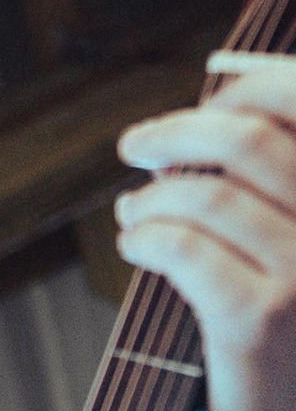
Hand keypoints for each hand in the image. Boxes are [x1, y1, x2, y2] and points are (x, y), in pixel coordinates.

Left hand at [117, 68, 295, 410]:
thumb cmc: (293, 327)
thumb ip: (271, 184)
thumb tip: (211, 110)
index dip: (251, 84)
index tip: (205, 84)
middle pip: (250, 140)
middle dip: (178, 132)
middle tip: (134, 144)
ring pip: (210, 196)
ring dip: (152, 195)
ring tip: (130, 210)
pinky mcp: (260, 316)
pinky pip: (186, 251)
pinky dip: (146, 236)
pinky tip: (132, 244)